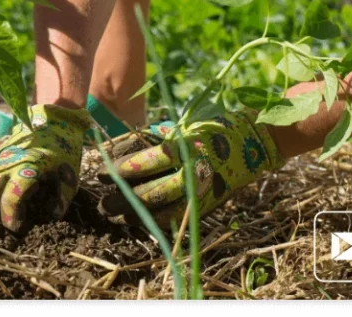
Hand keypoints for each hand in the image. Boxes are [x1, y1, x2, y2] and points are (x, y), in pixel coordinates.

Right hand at [0, 104, 90, 235]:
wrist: (51, 119)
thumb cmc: (64, 148)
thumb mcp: (70, 174)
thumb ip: (62, 198)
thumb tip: (52, 218)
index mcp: (27, 168)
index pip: (11, 198)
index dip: (11, 218)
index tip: (18, 230)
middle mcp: (7, 164)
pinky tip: (2, 205)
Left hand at [96, 110, 285, 226]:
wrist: (252, 142)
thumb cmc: (207, 130)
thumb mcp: (176, 129)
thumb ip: (146, 141)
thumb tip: (111, 152)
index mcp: (182, 148)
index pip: (142, 163)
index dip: (117, 171)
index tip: (99, 174)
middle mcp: (190, 172)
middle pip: (147, 192)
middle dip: (120, 199)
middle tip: (101, 203)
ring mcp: (200, 191)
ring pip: (160, 209)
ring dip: (134, 214)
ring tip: (114, 216)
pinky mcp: (206, 204)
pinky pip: (176, 218)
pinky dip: (155, 221)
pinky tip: (138, 222)